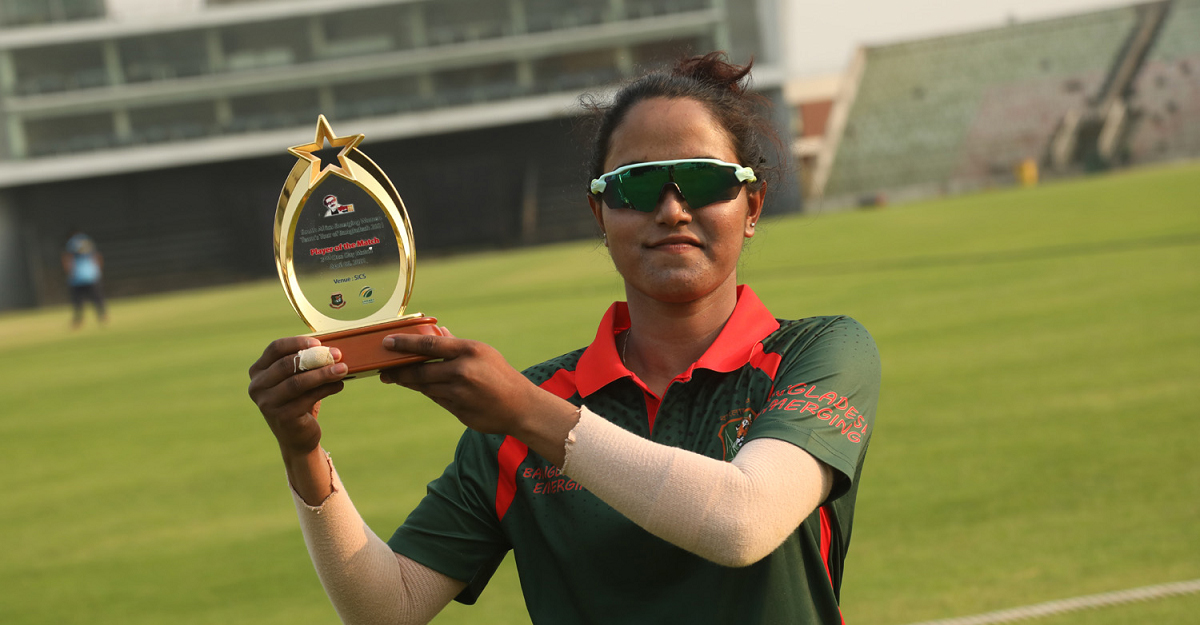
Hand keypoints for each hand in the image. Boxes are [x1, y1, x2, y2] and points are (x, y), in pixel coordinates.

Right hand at [248, 336, 347, 457]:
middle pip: (287, 364)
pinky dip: (326, 389)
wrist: (297, 436)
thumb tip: (331, 348)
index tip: (319, 343)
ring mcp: (267, 403)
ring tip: (343, 369)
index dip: (297, 342)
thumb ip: (305, 362)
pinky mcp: (281, 417)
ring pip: (298, 382)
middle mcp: (257, 386)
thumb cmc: (299, 400)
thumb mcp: (297, 378)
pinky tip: (339, 385)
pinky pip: (307, 398)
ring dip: (323, 374)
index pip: (275, 348)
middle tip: (338, 355)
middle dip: (316, 357)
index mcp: (258, 371)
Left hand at [379, 331, 579, 464]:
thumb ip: (456, 344)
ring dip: (410, 383)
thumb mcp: (482, 353)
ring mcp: (459, 393)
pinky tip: (427, 389)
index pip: (428, 345)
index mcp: (469, 351)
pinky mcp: (457, 410)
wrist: (520, 407)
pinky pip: (436, 399)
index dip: (404, 344)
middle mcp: (462, 371)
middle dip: (398, 371)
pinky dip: (430, 393)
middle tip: (384, 370)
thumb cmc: (501, 375)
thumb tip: (437, 331)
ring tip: (397, 378)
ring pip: (425, 387)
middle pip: (419, 371)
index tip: (386, 343)